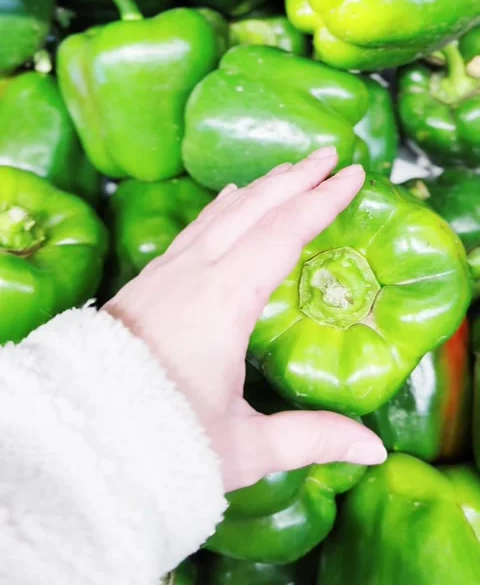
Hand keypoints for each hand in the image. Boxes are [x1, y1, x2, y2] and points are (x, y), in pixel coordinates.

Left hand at [105, 148, 386, 491]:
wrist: (79, 432)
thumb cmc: (162, 439)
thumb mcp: (243, 446)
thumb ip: (310, 438)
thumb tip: (374, 450)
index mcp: (225, 301)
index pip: (283, 232)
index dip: (322, 201)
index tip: (353, 175)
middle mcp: (195, 272)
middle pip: (254, 207)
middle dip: (297, 177)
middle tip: (330, 155)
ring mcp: (167, 271)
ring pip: (222, 211)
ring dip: (262, 186)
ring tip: (291, 169)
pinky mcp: (149, 278)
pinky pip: (196, 226)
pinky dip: (223, 205)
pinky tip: (230, 198)